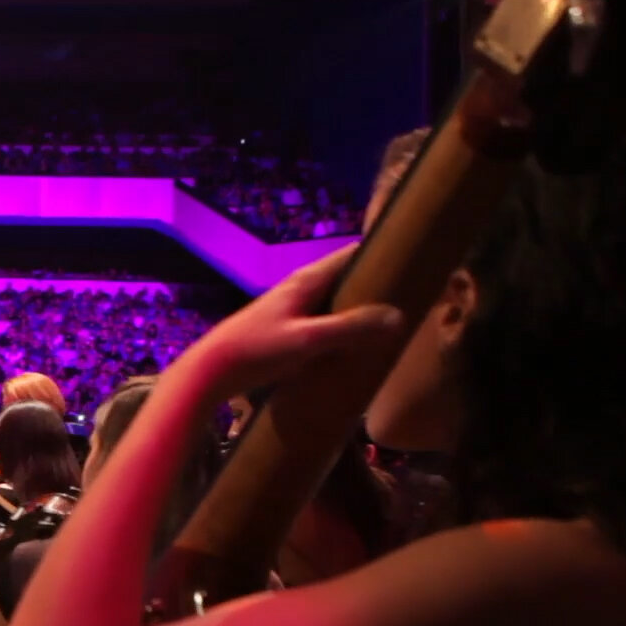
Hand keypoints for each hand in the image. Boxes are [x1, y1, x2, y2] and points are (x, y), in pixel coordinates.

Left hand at [177, 244, 405, 401]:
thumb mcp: (308, 340)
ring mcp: (292, 310)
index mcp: (306, 280)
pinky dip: (343, 328)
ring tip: (393, 322)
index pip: (350, 255)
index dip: (380, 255)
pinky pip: (325, 323)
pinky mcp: (287, 332)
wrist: (212, 371)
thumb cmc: (257, 350)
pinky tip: (356, 347)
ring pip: (335, 302)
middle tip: (412, 297)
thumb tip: (398, 316)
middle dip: (375, 285)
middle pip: (346, 278)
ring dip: (360, 310)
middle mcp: (300, 288)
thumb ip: (351, 328)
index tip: (413, 261)